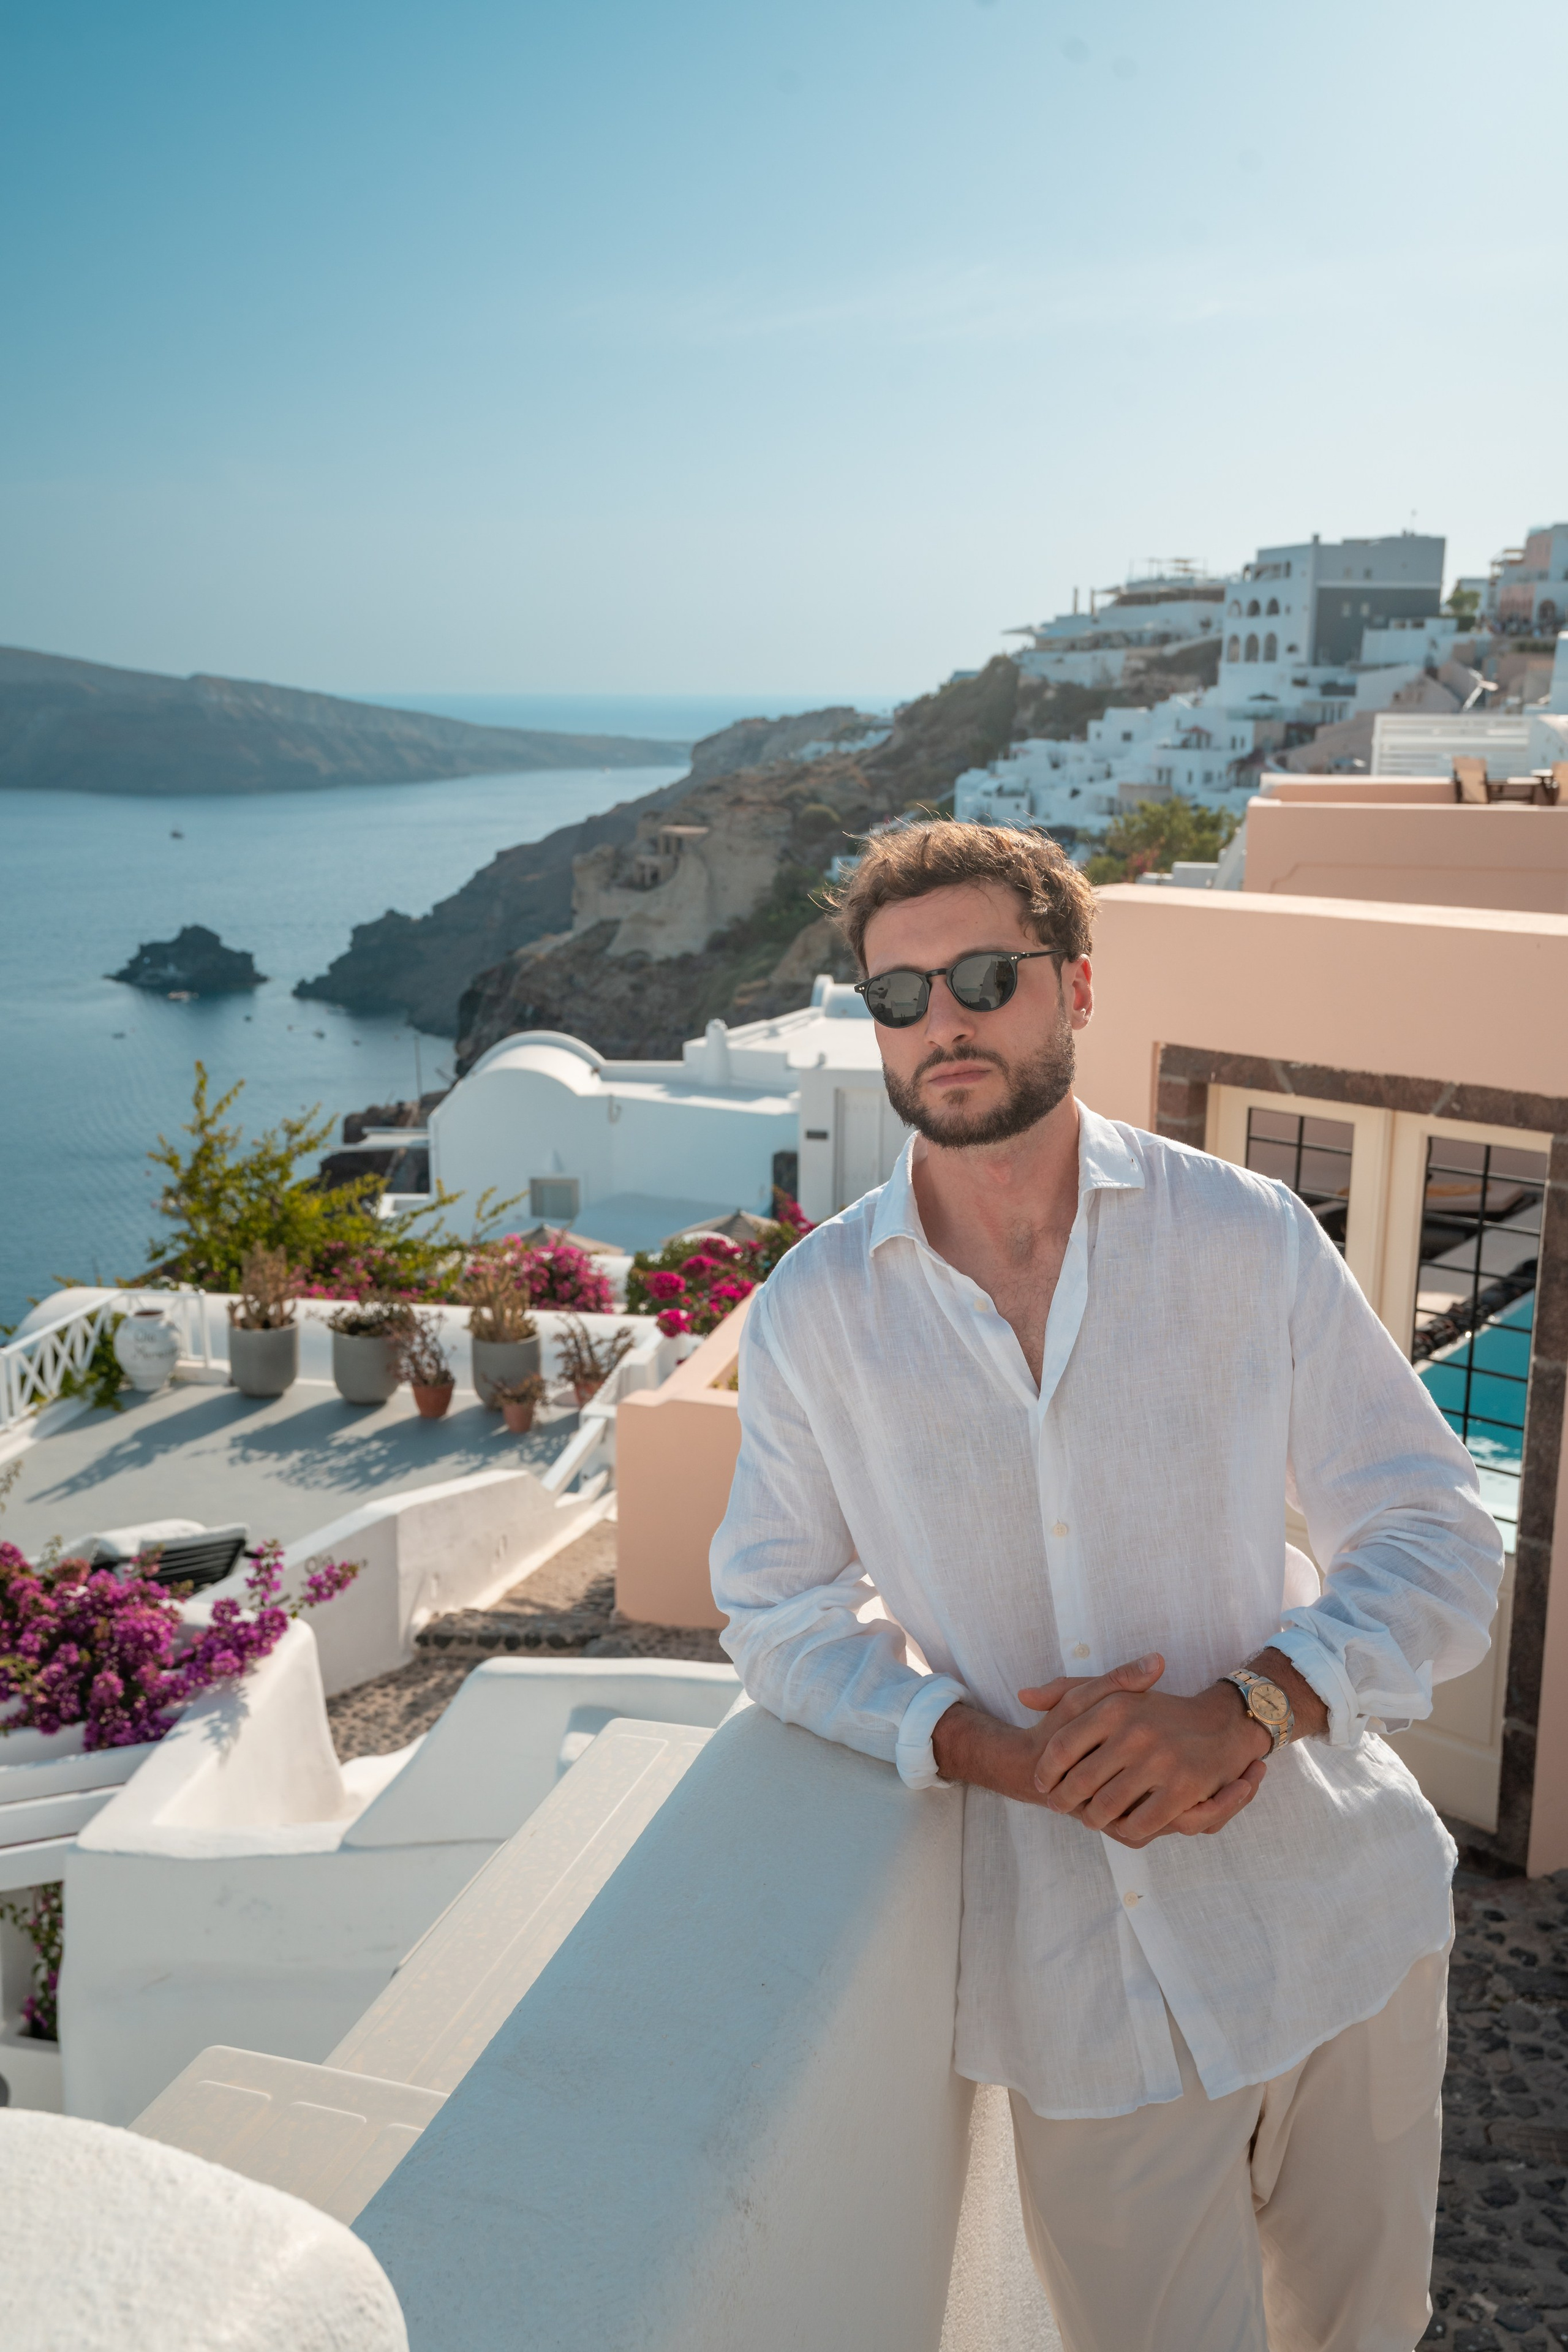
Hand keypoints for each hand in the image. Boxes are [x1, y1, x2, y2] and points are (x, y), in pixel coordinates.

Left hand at [1019, 1653, 1269, 1847]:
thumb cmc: (1159, 1711)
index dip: (1046, 1771)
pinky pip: (1141, 1822)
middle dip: (1064, 1800)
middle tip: (1059, 1807)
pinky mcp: (1184, 1787)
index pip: (1062, 1746)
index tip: (1041, 1783)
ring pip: (1107, 1806)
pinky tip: (1121, 1827)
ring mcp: (1161, 1759)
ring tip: (1088, 1819)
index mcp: (1115, 1705)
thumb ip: (1067, 1690)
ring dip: (1093, 1819)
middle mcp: (1136, 1730)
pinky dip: (1126, 1830)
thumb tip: (1023, 1696)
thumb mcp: (1115, 1692)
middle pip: (1080, 1781)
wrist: (1223, 1724)